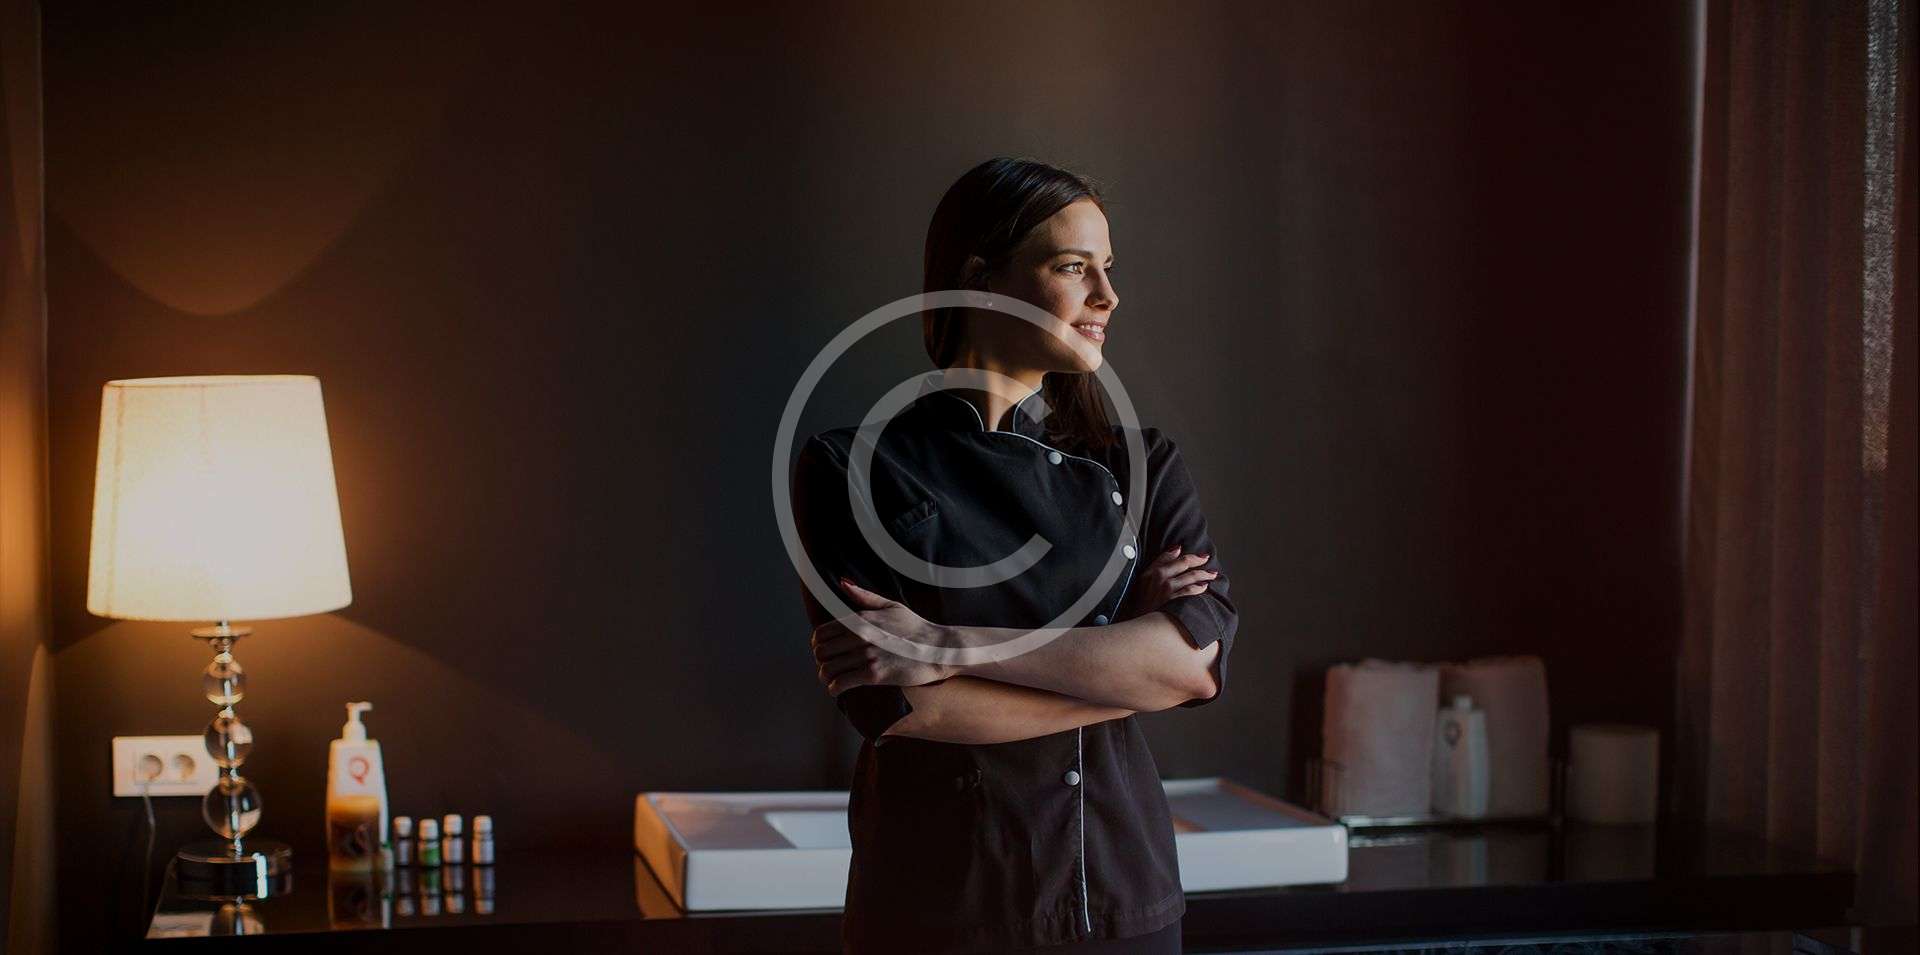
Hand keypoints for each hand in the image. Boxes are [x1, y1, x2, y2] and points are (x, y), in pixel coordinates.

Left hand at [811, 578, 957, 696]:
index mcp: (861, 619)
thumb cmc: (915, 627)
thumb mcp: (890, 605)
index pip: (822, 633)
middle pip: (821, 652)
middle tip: (827, 666)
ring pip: (828, 669)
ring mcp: (867, 656)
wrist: (937, 649)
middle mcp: (860, 637)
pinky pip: (842, 683)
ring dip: (825, 676)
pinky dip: (835, 688)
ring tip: (831, 679)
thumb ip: (864, 596)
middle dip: (820, 661)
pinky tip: (838, 688)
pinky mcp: (874, 675)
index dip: (817, 644)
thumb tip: (843, 583)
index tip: (823, 651)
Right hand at [1115, 545, 1215, 621]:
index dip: (1180, 553)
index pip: (1167, 556)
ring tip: (1211, 574)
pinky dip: (1199, 587)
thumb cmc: (1138, 608)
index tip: (1188, 551)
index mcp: (1148, 572)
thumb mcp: (1140, 585)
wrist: (1137, 628)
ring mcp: (1167, 588)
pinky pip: (1192, 590)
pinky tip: (1205, 587)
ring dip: (1204, 573)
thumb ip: (1154, 569)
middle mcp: (1158, 577)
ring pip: (1191, 575)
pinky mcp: (1174, 600)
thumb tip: (1173, 553)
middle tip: (1205, 558)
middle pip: (1183, 562)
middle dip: (1197, 559)